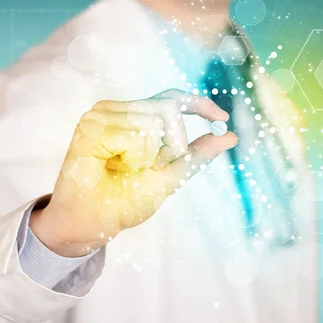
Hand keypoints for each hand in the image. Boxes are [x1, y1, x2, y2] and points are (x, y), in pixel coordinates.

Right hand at [30, 89, 236, 256]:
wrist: (94, 224)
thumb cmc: (125, 201)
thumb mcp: (172, 176)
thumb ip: (197, 154)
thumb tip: (231, 136)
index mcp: (136, 118)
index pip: (172, 98)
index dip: (199, 104)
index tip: (222, 118)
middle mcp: (119, 111)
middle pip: (168, 107)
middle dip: (172, 144)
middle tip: (149, 167)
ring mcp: (103, 114)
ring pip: (154, 119)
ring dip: (149, 154)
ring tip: (126, 169)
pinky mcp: (91, 124)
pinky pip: (135, 132)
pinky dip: (134, 155)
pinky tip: (114, 166)